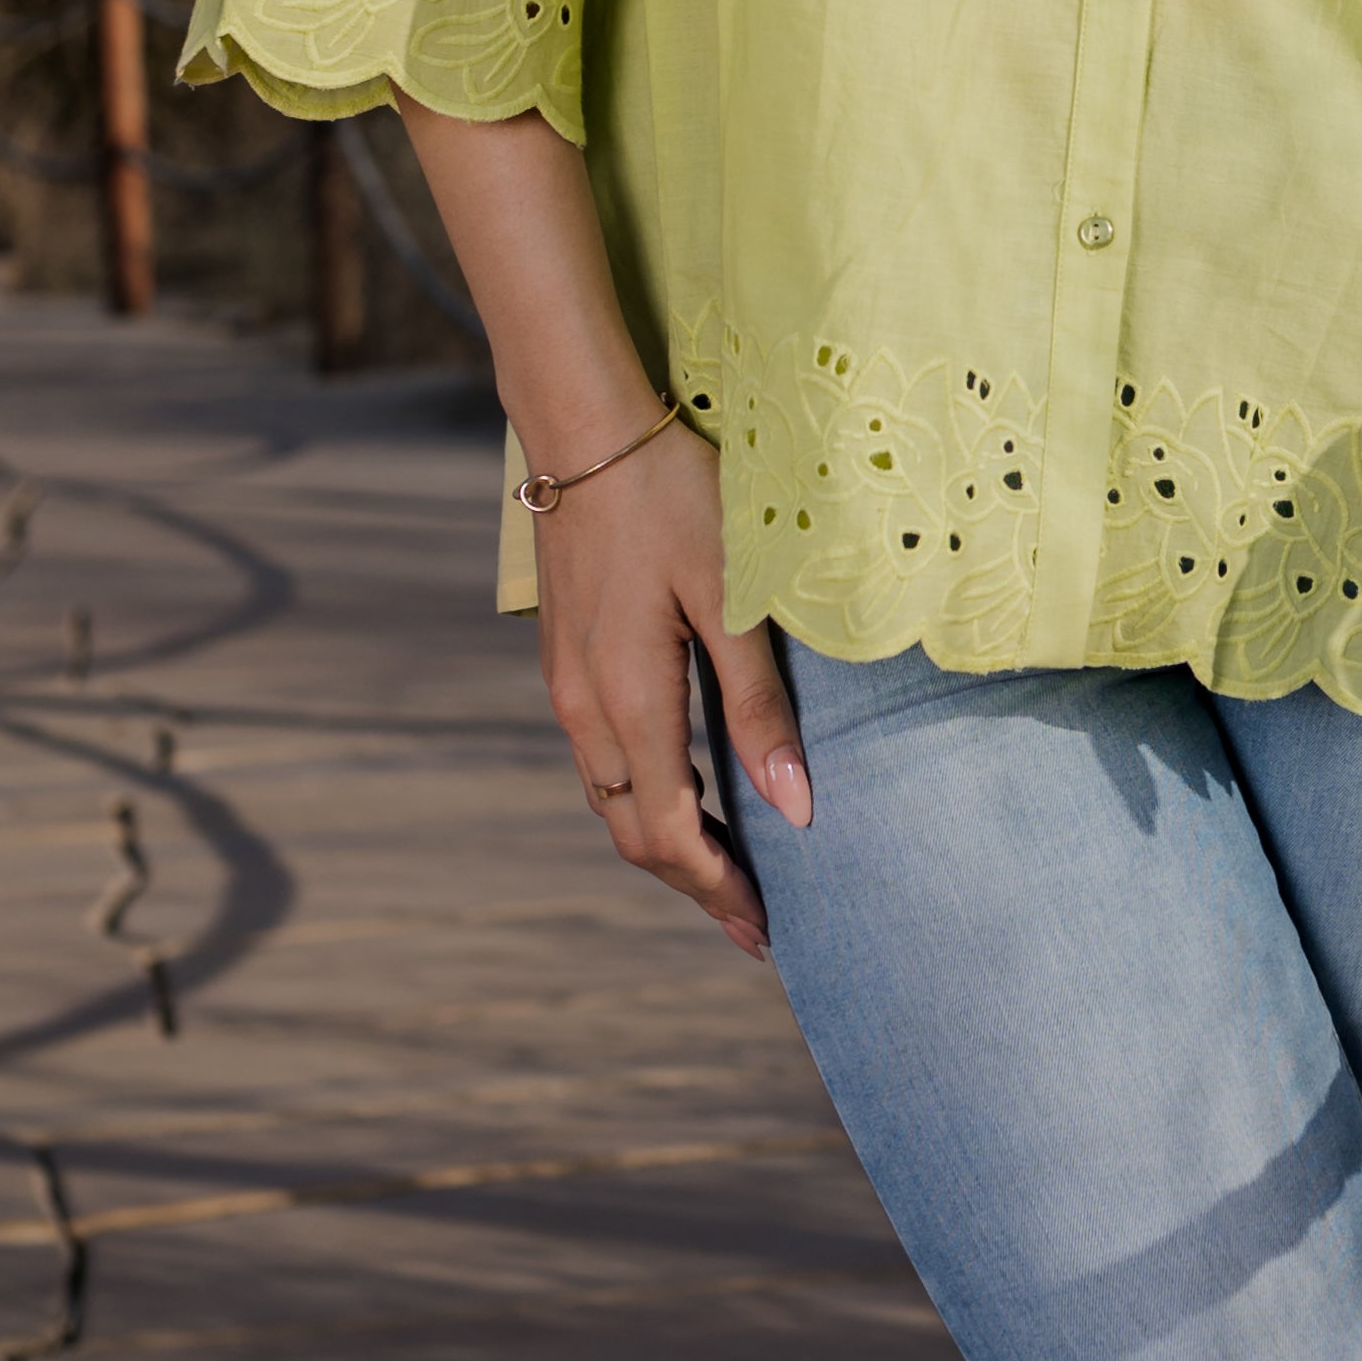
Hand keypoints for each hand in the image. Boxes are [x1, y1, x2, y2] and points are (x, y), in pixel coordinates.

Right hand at [531, 422, 810, 958]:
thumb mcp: (732, 597)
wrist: (586, 430)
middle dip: (695, 882)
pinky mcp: (568, 659)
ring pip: (614, 798)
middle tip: (756, 922)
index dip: (717, 890)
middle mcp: (585, 709)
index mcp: (628, 703)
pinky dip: (649, 796)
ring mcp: (568, 685)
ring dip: (669, 842)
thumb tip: (793, 806)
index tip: (767, 930)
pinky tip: (692, 790)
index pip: (670, 835)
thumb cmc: (672, 498)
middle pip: (634, 832)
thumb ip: (758, 704)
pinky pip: (605, 759)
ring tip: (730, 869)